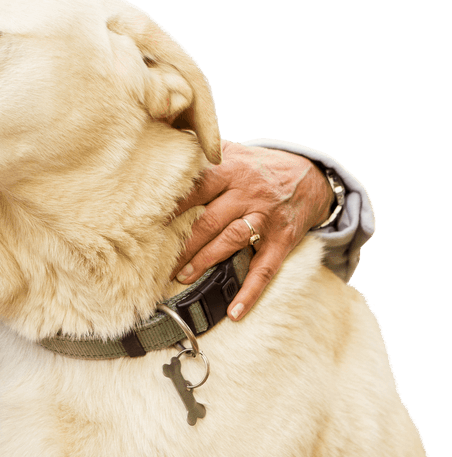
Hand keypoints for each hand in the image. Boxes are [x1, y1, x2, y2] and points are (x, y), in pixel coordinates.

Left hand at [172, 141, 333, 320]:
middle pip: (208, 220)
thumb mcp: (233, 151)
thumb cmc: (258, 166)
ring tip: (182, 277)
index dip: (171, 206)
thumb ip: (202, 153)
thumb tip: (164, 145)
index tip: (146, 221)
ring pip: (231, 241)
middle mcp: (246, 194)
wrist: (310, 174)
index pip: (194, 188)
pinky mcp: (282, 240)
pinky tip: (235, 311)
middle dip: (182, 243)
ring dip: (205, 261)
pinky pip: (265, 269)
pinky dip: (250, 291)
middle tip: (156, 261)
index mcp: (229, 171)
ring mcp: (265, 218)